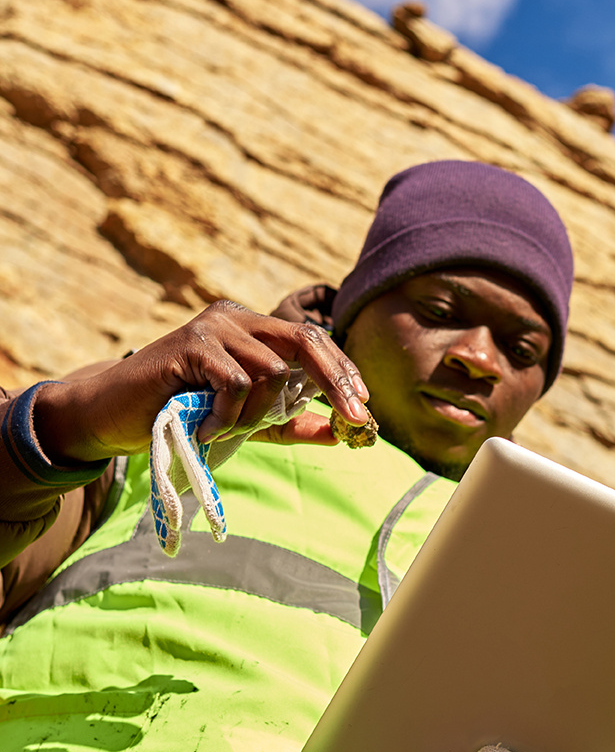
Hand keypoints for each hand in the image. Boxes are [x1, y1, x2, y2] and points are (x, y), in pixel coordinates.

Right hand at [32, 301, 370, 461]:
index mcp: (254, 330)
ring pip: (273, 371)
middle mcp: (237, 318)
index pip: (314, 339)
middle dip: (337, 382)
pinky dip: (230, 415)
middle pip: (307, 340)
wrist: (113, 416)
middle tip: (353, 417)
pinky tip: (206, 429)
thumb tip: (340, 434)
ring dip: (259, 415)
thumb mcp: (247, 422)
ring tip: (225, 430)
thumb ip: (290, 423)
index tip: (364, 405)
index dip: (343, 371)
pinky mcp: (190, 344)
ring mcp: (213, 326)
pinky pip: (238, 382)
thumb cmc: (181, 416)